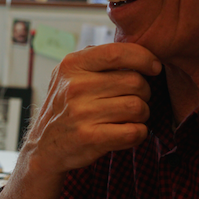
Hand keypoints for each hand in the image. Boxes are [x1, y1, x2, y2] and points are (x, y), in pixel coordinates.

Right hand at [22, 43, 160, 173]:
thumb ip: (97, 60)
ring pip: (138, 108)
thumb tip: (138, 50)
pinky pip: (134, 132)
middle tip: (134, 100)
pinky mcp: (90, 138)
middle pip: (135, 82)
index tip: (154, 67)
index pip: (117, 53)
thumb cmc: (66, 107)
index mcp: (72, 65)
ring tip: (129, 117)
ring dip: (142, 115)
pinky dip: (138, 133)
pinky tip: (127, 132)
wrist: (44, 147)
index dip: (144, 58)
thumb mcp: (71, 75)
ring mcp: (81, 113)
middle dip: (144, 93)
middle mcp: (75, 87)